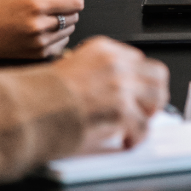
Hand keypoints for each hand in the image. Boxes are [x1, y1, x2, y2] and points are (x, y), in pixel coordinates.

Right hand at [0, 0, 85, 60]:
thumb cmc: (2, 11)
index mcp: (35, 5)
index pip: (75, 2)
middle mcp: (39, 25)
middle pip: (75, 16)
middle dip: (67, 11)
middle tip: (48, 10)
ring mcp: (40, 42)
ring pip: (70, 30)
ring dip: (63, 24)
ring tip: (42, 21)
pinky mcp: (40, 55)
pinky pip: (63, 43)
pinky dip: (57, 37)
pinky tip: (40, 33)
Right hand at [51, 37, 169, 152]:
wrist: (32, 106)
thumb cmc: (43, 92)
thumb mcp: (72, 66)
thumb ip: (97, 73)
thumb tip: (112, 90)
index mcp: (103, 49)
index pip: (138, 59)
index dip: (139, 79)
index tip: (136, 91)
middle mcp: (115, 63)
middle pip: (156, 74)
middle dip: (153, 93)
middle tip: (145, 108)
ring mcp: (121, 85)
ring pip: (158, 97)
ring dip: (150, 113)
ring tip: (138, 124)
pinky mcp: (120, 110)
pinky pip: (144, 125)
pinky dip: (138, 136)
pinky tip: (127, 140)